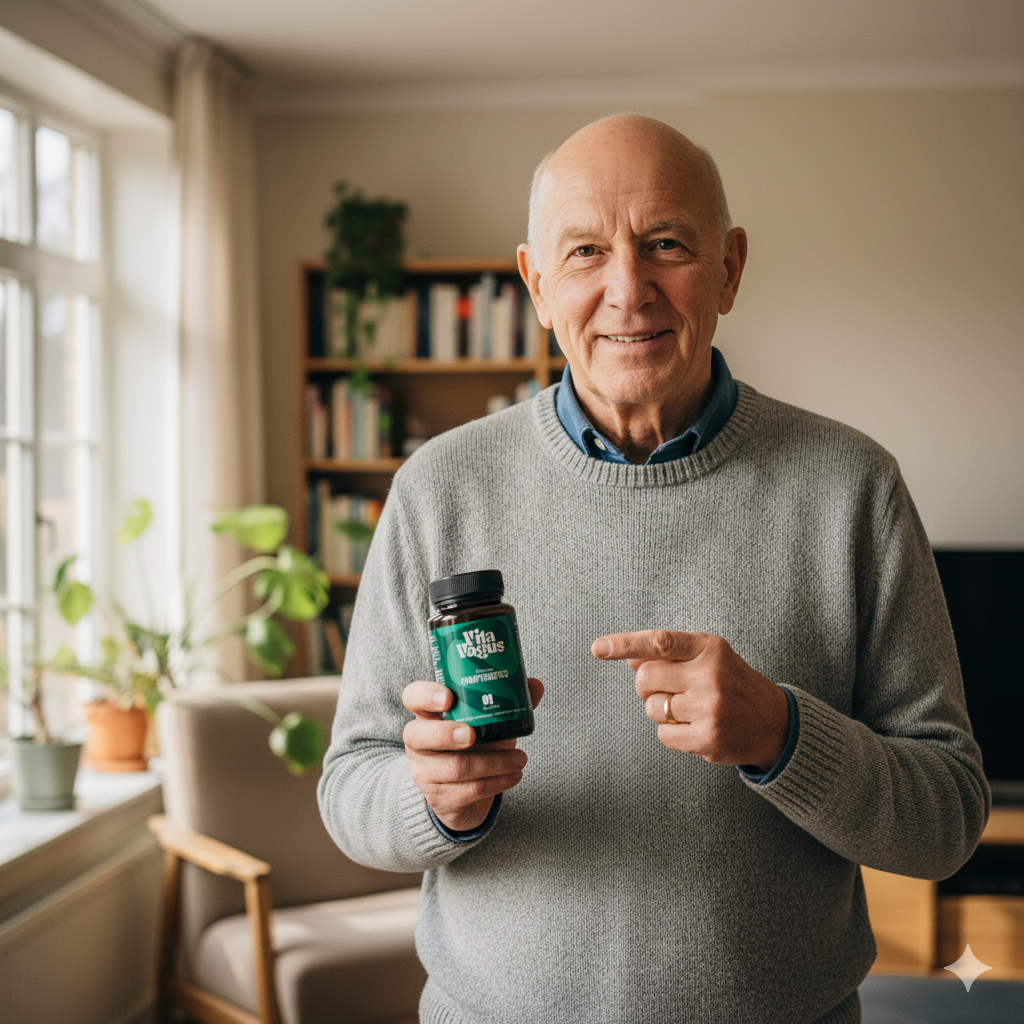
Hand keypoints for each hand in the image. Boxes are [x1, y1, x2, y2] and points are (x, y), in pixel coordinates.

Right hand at [402, 677, 543, 831]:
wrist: (466, 796)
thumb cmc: (475, 748)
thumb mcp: (488, 724)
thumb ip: (508, 703)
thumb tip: (536, 684)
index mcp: (427, 716)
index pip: (413, 697)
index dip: (426, 695)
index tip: (449, 697)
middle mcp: (419, 743)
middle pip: (419, 736)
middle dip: (448, 734)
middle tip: (473, 734)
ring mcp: (425, 773)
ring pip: (454, 767)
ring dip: (494, 763)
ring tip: (520, 758)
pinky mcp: (440, 799)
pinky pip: (469, 790)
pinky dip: (497, 782)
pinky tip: (514, 775)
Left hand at [593, 630, 788, 771]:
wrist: (774, 721)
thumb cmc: (731, 682)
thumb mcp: (706, 657)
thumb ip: (668, 654)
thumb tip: (628, 657)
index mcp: (708, 647)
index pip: (658, 642)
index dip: (625, 644)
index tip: (598, 648)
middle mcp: (710, 674)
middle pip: (645, 679)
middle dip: (648, 686)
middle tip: (670, 689)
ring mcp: (710, 707)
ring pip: (652, 708)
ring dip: (662, 711)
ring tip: (690, 709)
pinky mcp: (708, 737)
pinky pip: (663, 735)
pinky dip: (672, 734)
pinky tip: (694, 728)